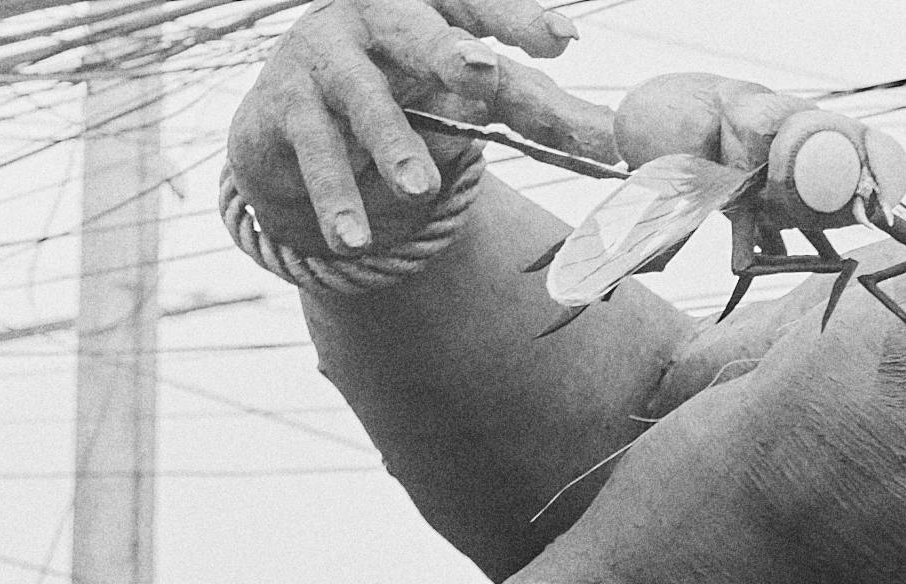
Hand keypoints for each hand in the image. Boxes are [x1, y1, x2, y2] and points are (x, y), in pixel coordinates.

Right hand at [226, 0, 613, 257]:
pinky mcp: (285, 104)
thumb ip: (539, 110)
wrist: (295, 130)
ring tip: (422, 190)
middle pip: (412, 27)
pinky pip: (313, 151)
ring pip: (360, 94)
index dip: (516, 17)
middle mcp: (372, 16)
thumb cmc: (402, 98)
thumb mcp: (471, 98)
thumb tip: (620, 141)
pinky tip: (354, 239)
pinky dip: (335, 197)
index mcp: (426, 5)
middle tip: (483, 75)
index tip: (565, 40)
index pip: (475, 4)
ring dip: (391, 142)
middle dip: (446, 49)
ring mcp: (323, 54)